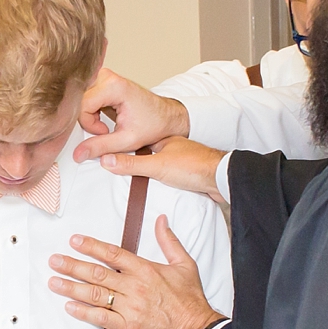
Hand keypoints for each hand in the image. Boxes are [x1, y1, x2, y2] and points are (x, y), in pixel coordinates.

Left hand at [50, 214, 222, 328]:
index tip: (75, 241)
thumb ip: (169, 241)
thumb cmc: (190, 299)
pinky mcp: (128, 327)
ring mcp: (129, 307)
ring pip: (94, 294)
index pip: (112, 254)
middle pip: (97, 273)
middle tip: (54, 260)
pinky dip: (83, 312)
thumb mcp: (185, 264)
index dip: (91, 246)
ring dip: (71, 287)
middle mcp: (134, 286)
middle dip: (72, 265)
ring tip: (54, 281)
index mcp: (145, 269)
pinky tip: (69, 306)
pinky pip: (100, 318)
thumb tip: (161, 220)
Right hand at [70, 69, 189, 162]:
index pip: (82, 106)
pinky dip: (92, 112)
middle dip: (88, 120)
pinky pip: (86, 99)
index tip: (105, 132)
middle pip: (80, 102)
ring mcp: (104, 77)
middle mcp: (106, 76)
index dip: (89, 124)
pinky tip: (105, 117)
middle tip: (105, 130)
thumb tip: (78, 154)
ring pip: (81, 101)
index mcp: (113, 86)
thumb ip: (100, 146)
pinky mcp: (102, 81)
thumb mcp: (126, 140)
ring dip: (90, 117)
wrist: (165, 116)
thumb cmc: (152, 124)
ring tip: (106, 125)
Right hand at [97, 137, 226, 199]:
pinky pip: (173, 176)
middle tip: (124, 171)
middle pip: (150, 154)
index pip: (140, 142)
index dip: (127, 149)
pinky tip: (163, 188)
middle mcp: (175, 147)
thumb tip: (106, 159)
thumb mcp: (156, 166)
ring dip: (154, 172)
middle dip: (140, 162)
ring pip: (162, 165)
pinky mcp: (191, 174)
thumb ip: (131, 164)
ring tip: (141, 182)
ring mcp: (184, 160)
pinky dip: (166, 181)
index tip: (113, 156)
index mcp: (165, 140)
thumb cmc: (194, 167)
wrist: (221, 178)